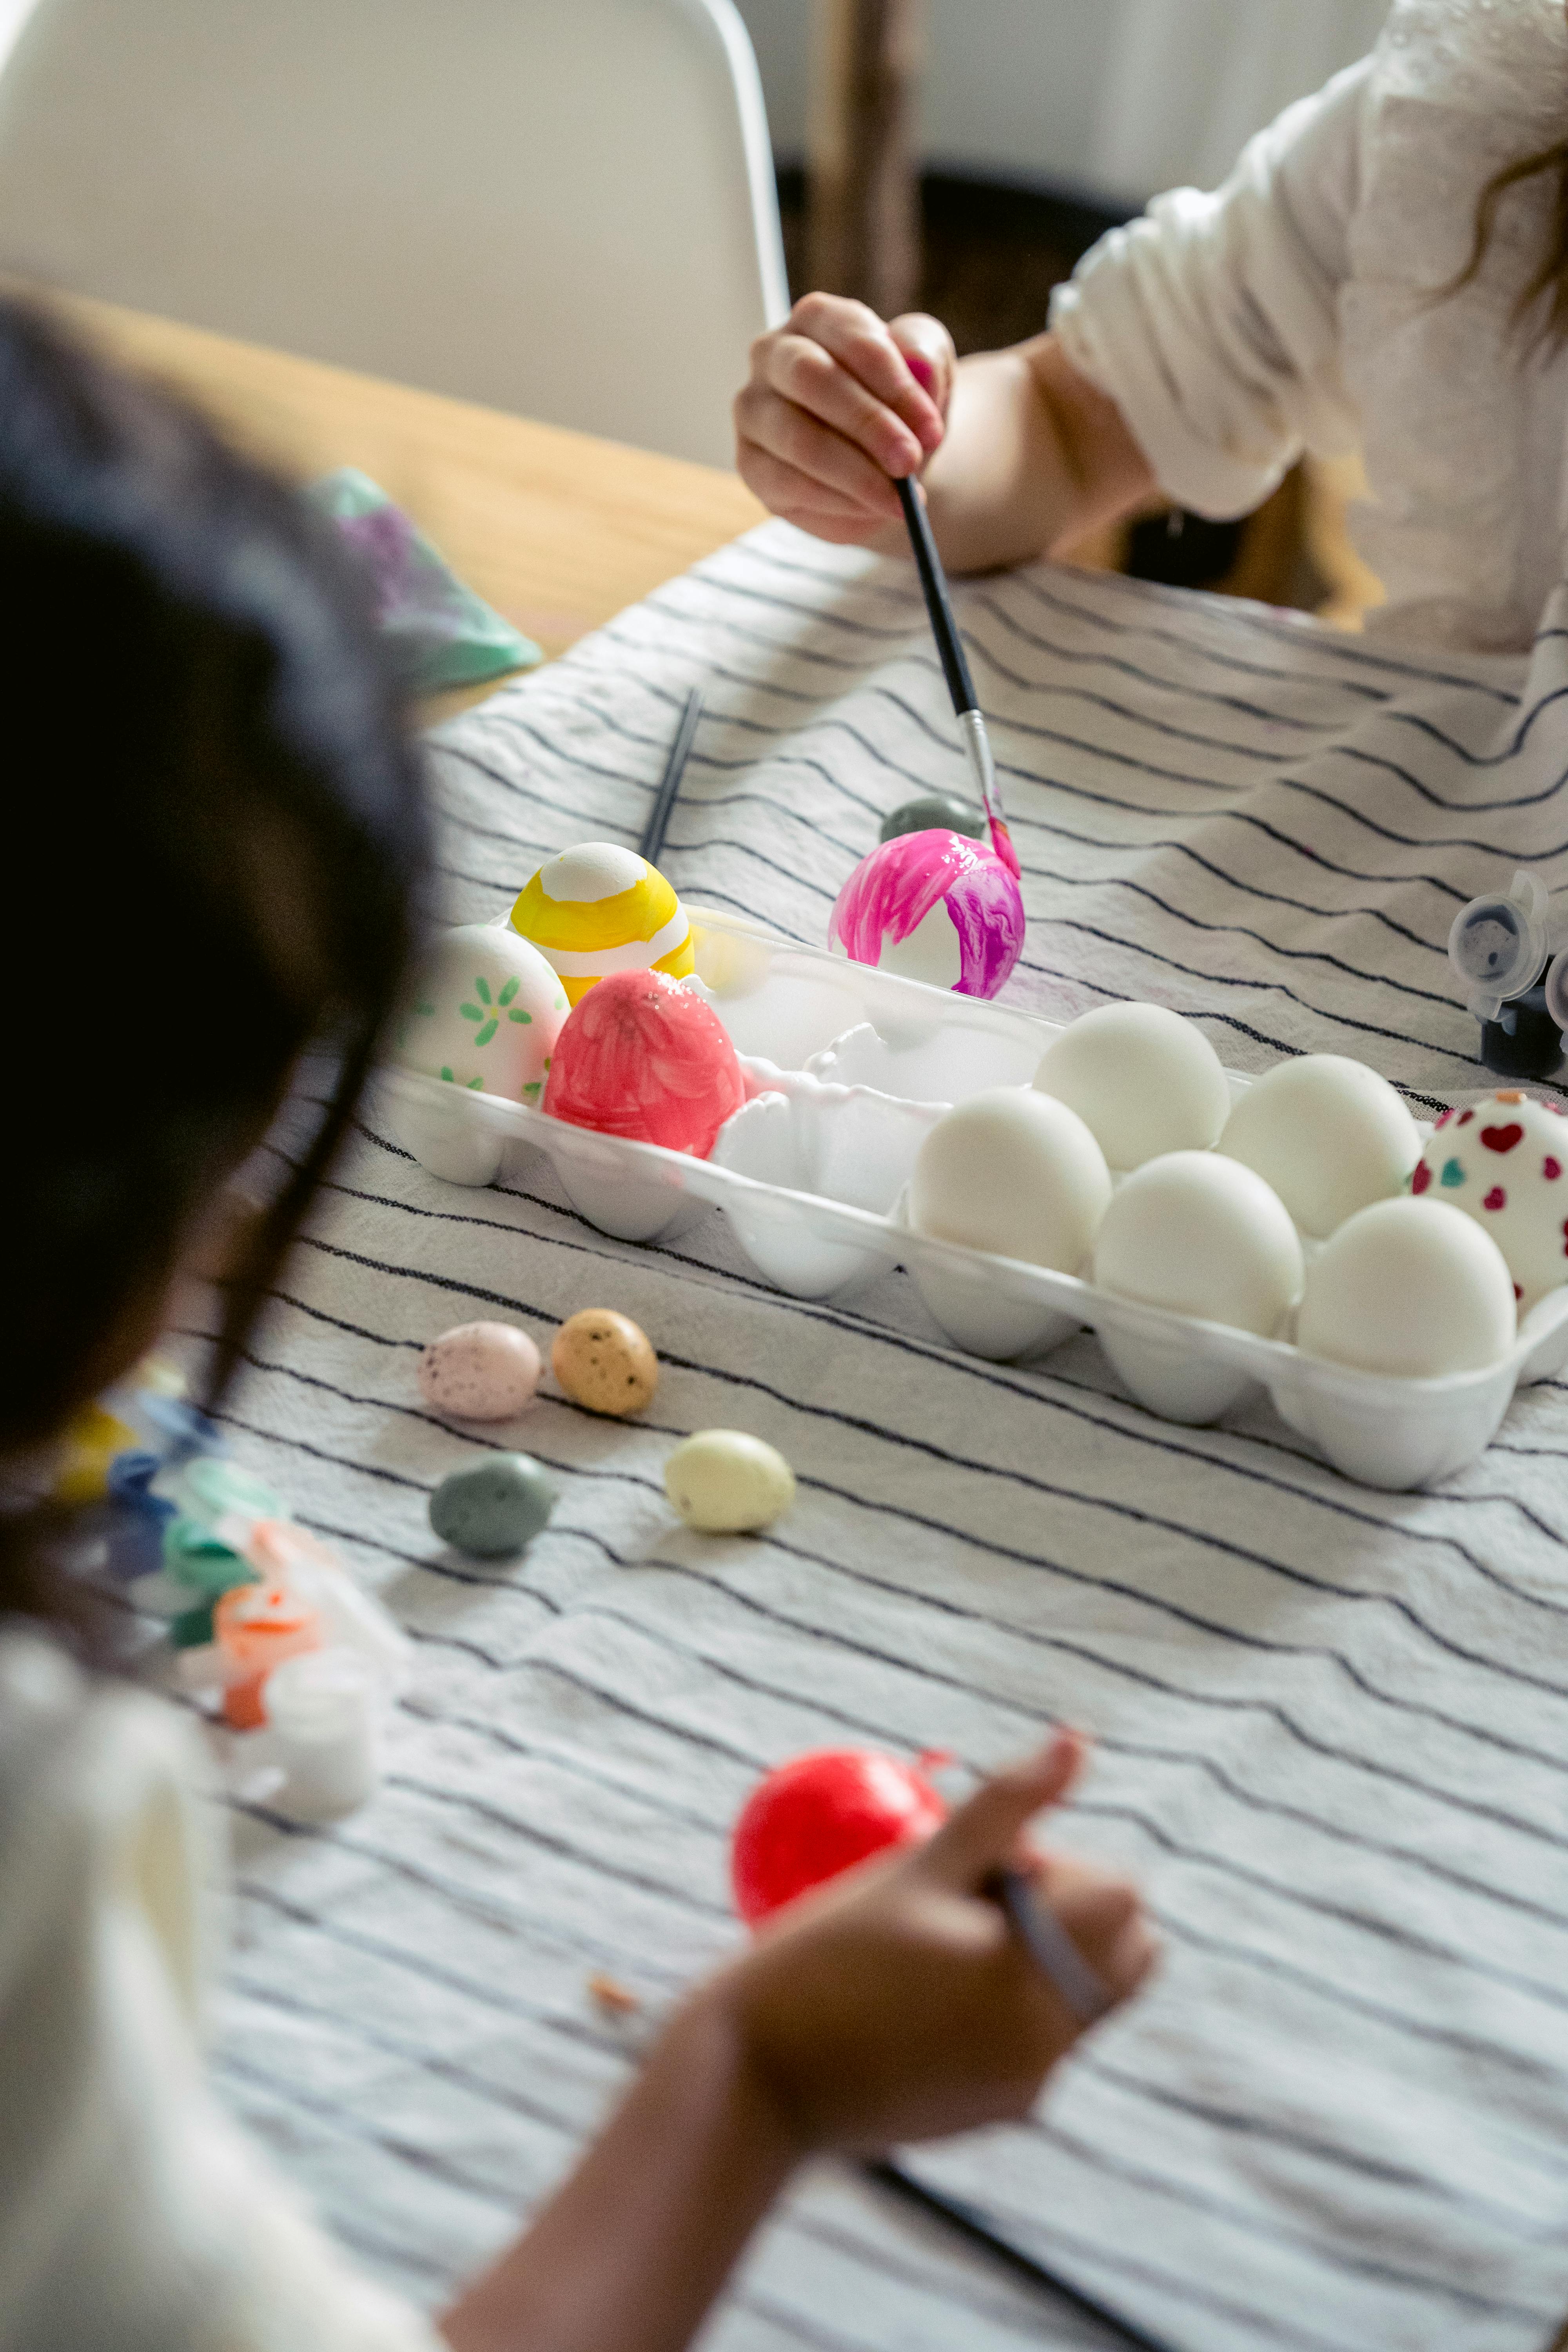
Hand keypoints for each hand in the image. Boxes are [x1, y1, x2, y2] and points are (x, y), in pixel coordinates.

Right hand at [705, 1733, 1154, 2154]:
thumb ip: (1009, 1802)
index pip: (1121, 1895)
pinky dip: (1014, 2006)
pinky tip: (928, 2002)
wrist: (756, 2078)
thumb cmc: (826, 1953)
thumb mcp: (919, 1866)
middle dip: (1074, 1914)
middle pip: (1127, 1951)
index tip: (987, 1874)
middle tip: (977, 1906)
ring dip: (1045, 1959)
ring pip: (1089, 1994)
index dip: (1063, 1866)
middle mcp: (1045, 2044)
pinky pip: (1047, 2039)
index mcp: (1027, 1974)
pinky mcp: (1004, 2113)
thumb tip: (1078, 1738)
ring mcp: (1027, 2088)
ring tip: (945, 1954)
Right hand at [734, 293, 956, 544]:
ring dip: (855, 472)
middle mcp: (773, 355)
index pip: (852, 337)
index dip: (895, 384)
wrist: (886, 463)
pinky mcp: (751, 464)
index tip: (931, 429)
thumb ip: (926, 355)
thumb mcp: (929, 372)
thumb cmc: (901, 407)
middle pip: (812, 378)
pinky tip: (871, 508)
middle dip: (868, 424)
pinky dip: (838, 501)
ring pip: (798, 438)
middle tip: (910, 462)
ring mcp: (754, 410)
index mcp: (817, 319)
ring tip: (900, 498)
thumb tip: (917, 366)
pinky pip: (789, 484)